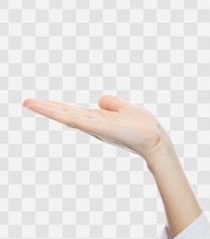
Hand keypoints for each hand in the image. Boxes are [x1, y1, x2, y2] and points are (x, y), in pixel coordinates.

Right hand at [22, 95, 167, 160]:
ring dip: (47, 109)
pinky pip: (75, 119)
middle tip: (26, 102)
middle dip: (46, 108)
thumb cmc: (144, 127)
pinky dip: (60, 113)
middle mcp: (93, 124)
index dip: (58, 106)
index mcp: (99, 119)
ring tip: (28, 103)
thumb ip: (112, 103)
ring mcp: (93, 126)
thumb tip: (100, 100)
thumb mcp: (125, 108)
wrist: (154, 139)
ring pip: (65, 116)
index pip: (74, 111)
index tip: (42, 102)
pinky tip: (47, 108)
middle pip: (66, 113)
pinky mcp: (97, 127)